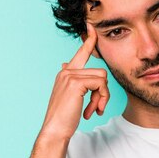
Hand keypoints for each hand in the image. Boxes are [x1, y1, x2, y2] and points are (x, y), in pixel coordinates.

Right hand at [38, 23, 109, 140]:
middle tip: (98, 108)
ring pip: (102, 78)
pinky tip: (91, 111)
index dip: (89, 40)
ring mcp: (69, 75)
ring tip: (94, 110)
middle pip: (101, 72)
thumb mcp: (70, 96)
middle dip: (103, 93)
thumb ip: (74, 81)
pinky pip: (101, 84)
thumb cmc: (64, 117)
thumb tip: (65, 63)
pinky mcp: (75, 82)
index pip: (81, 53)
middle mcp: (66, 71)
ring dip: (103, 97)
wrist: (55, 130)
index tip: (92, 27)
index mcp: (65, 73)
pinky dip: (101, 99)